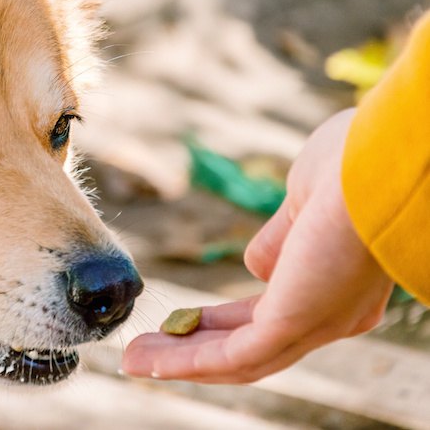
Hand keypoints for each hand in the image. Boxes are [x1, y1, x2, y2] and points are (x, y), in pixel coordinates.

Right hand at [122, 109, 394, 382]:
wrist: (386, 155)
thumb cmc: (355, 163)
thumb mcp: (304, 200)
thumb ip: (279, 237)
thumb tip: (257, 266)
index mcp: (335, 285)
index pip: (268, 317)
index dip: (219, 324)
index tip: (181, 321)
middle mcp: (332, 316)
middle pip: (249, 348)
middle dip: (192, 350)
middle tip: (144, 352)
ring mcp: (315, 323)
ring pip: (238, 360)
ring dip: (179, 363)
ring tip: (132, 360)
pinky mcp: (295, 322)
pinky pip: (233, 356)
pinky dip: (186, 361)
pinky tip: (149, 359)